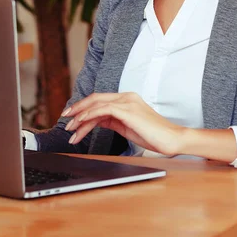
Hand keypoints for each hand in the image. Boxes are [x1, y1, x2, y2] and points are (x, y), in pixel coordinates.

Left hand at [63, 92, 185, 155]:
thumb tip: (95, 121)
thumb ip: (112, 120)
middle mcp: (126, 97)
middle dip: (77, 109)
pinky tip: (81, 124)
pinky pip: (102, 110)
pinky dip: (89, 116)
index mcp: (127, 99)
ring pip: (96, 104)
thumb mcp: (128, 126)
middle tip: (64, 119)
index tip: (71, 117)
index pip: (100, 100)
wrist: (172, 140)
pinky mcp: (128, 110)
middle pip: (95, 99)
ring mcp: (127, 102)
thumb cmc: (153, 135)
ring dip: (80, 117)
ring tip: (70, 129)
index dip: (84, 107)